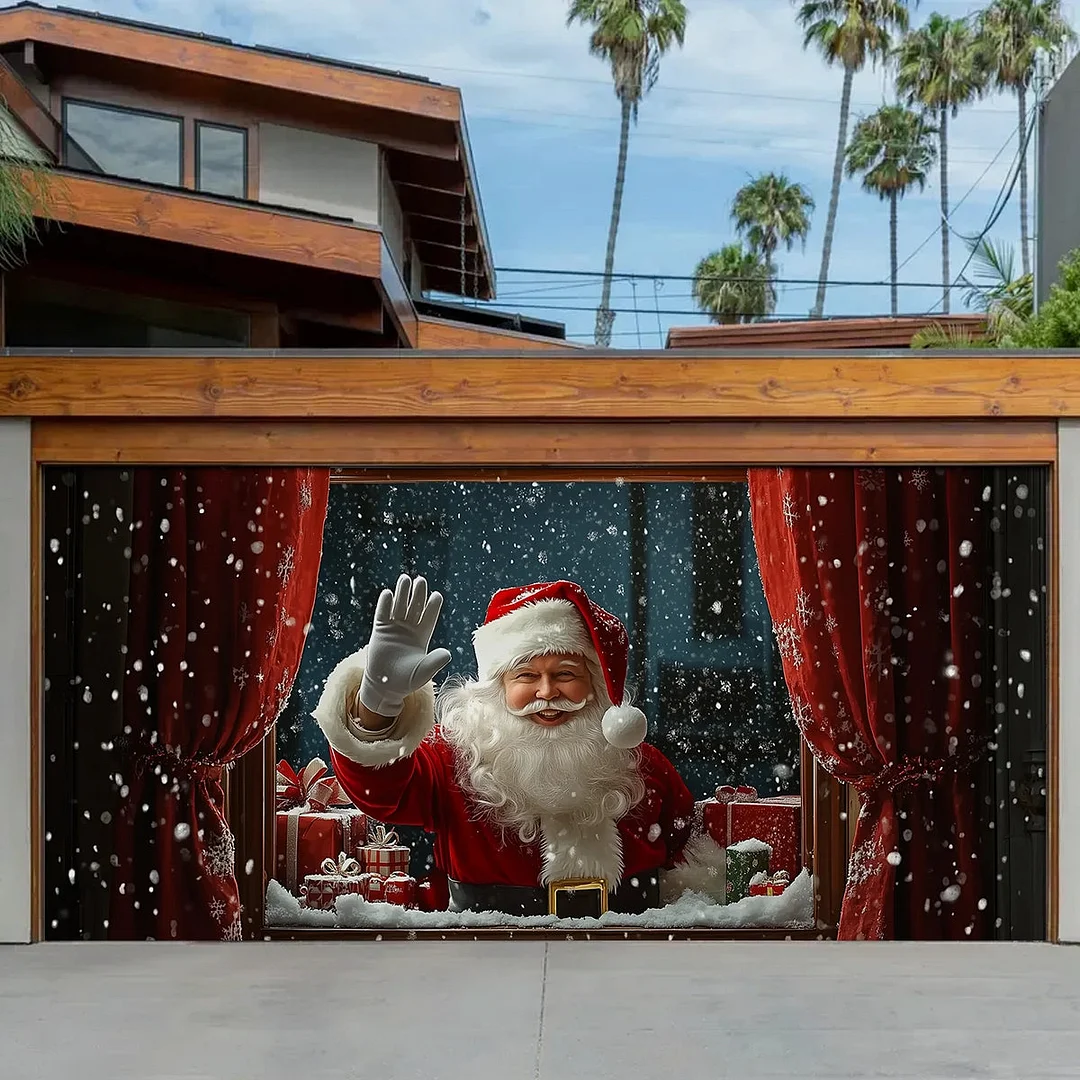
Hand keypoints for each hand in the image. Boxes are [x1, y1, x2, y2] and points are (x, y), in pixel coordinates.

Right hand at [357, 574, 451, 717]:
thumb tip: (448, 653)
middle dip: (418, 595)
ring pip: (399, 607)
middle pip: (415, 607)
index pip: (429, 617)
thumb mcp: (424, 672)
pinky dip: (385, 604)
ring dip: (402, 593)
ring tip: (405, 579)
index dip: (433, 606)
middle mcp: (409, 629)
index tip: (436, 595)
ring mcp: (394, 629)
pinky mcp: (380, 631)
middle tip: (421, 581)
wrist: (385, 687)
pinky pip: (383, 614)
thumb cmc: (407, 681)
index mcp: (422, 636)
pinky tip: (388, 593)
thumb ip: (435, 662)